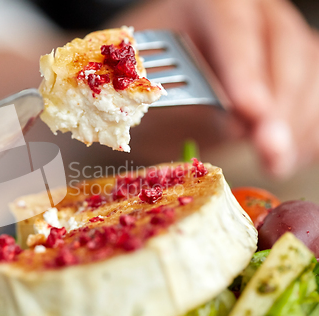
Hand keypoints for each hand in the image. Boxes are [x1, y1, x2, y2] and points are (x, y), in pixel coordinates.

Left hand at [112, 0, 318, 176]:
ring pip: (307, 70)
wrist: (169, 87)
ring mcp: (278, 38)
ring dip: (295, 121)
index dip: (244, 68)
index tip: (248, 110)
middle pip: (282, 46)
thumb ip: (190, 102)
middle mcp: (250, 16)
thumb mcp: (154, 93)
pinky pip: (315, 94)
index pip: (232, 24)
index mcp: (205, 6)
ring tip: (274, 161)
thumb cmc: (155, 85)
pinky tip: (284, 154)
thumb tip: (237, 122)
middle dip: (277, 104)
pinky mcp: (297, 66)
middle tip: (269, 147)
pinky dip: (304, 129)